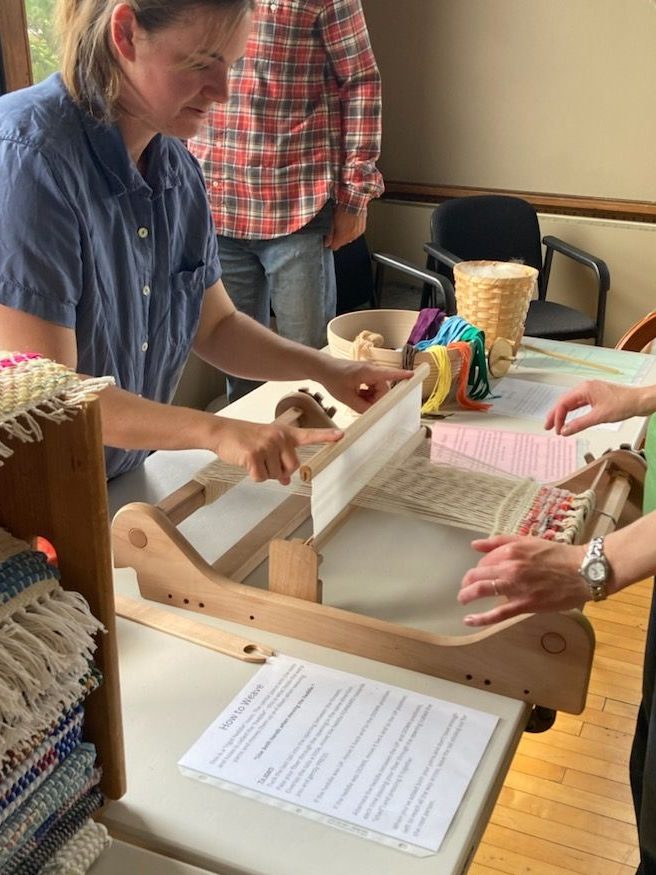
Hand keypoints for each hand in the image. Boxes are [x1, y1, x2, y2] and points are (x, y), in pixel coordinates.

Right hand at [213, 418, 342, 484]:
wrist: (222, 431)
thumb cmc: (245, 437)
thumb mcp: (266, 444)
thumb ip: (280, 459)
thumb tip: (286, 480)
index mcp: (285, 433)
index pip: (309, 435)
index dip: (326, 436)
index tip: (342, 435)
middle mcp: (279, 437)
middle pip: (292, 467)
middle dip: (279, 471)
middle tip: (265, 461)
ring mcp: (267, 445)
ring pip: (275, 475)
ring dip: (264, 472)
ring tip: (253, 458)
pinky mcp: (254, 455)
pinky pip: (260, 477)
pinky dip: (253, 475)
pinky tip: (246, 463)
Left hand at [319, 359, 413, 413]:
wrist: (322, 368)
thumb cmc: (333, 379)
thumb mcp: (346, 397)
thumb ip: (362, 407)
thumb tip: (375, 414)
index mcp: (368, 372)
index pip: (389, 374)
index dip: (402, 376)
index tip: (413, 375)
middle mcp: (371, 370)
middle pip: (383, 388)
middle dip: (376, 399)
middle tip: (362, 405)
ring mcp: (369, 372)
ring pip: (377, 390)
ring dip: (370, 398)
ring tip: (356, 399)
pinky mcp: (366, 375)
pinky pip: (372, 387)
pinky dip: (366, 394)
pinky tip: (356, 396)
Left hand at [325, 205, 366, 250]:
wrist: (354, 200)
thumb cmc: (343, 208)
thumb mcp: (332, 221)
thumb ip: (329, 234)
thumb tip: (327, 243)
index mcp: (342, 237)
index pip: (335, 247)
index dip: (330, 244)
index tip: (328, 240)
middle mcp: (351, 237)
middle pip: (342, 243)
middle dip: (338, 238)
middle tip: (335, 229)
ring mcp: (357, 233)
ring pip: (349, 239)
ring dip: (345, 234)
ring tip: (342, 224)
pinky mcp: (362, 229)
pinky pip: (355, 233)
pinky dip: (352, 230)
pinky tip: (349, 223)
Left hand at [458, 534, 586, 625]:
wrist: (583, 571)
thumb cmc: (558, 555)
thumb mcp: (527, 541)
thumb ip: (500, 542)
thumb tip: (475, 544)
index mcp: (510, 551)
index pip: (483, 561)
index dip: (479, 569)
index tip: (481, 574)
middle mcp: (509, 567)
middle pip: (477, 575)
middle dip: (467, 582)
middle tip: (465, 588)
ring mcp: (516, 587)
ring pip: (482, 590)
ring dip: (467, 595)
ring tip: (462, 600)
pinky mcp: (525, 604)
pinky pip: (498, 613)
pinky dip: (481, 618)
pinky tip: (469, 620)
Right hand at [545, 380, 642, 435]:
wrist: (640, 400)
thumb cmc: (624, 404)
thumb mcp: (599, 417)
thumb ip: (580, 424)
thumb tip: (565, 430)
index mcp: (584, 388)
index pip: (563, 403)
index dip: (557, 418)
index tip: (557, 430)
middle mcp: (586, 387)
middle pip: (564, 401)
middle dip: (555, 415)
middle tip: (548, 427)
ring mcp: (591, 391)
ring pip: (571, 402)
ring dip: (563, 413)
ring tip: (556, 424)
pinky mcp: (596, 395)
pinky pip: (579, 403)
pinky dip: (573, 412)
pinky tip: (570, 418)